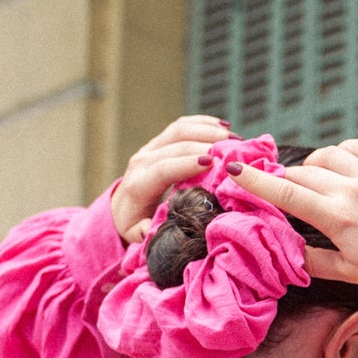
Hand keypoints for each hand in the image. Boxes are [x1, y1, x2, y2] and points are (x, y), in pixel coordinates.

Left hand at [110, 116, 231, 244]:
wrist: (122, 207)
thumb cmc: (135, 224)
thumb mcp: (138, 234)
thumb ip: (148, 233)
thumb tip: (158, 229)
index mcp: (138, 186)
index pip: (163, 169)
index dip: (186, 164)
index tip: (212, 163)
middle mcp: (141, 162)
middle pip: (175, 145)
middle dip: (205, 145)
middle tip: (234, 152)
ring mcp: (150, 148)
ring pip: (179, 129)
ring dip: (208, 131)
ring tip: (235, 140)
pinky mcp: (158, 141)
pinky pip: (181, 125)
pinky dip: (203, 123)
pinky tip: (224, 127)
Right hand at [231, 141, 357, 289]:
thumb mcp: (349, 273)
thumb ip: (312, 260)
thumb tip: (285, 248)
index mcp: (338, 217)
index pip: (287, 194)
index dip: (256, 181)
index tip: (234, 169)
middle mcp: (352, 189)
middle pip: (302, 173)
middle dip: (283, 178)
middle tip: (278, 188)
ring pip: (327, 154)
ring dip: (312, 164)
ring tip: (311, 180)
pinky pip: (356, 146)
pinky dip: (340, 151)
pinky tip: (339, 164)